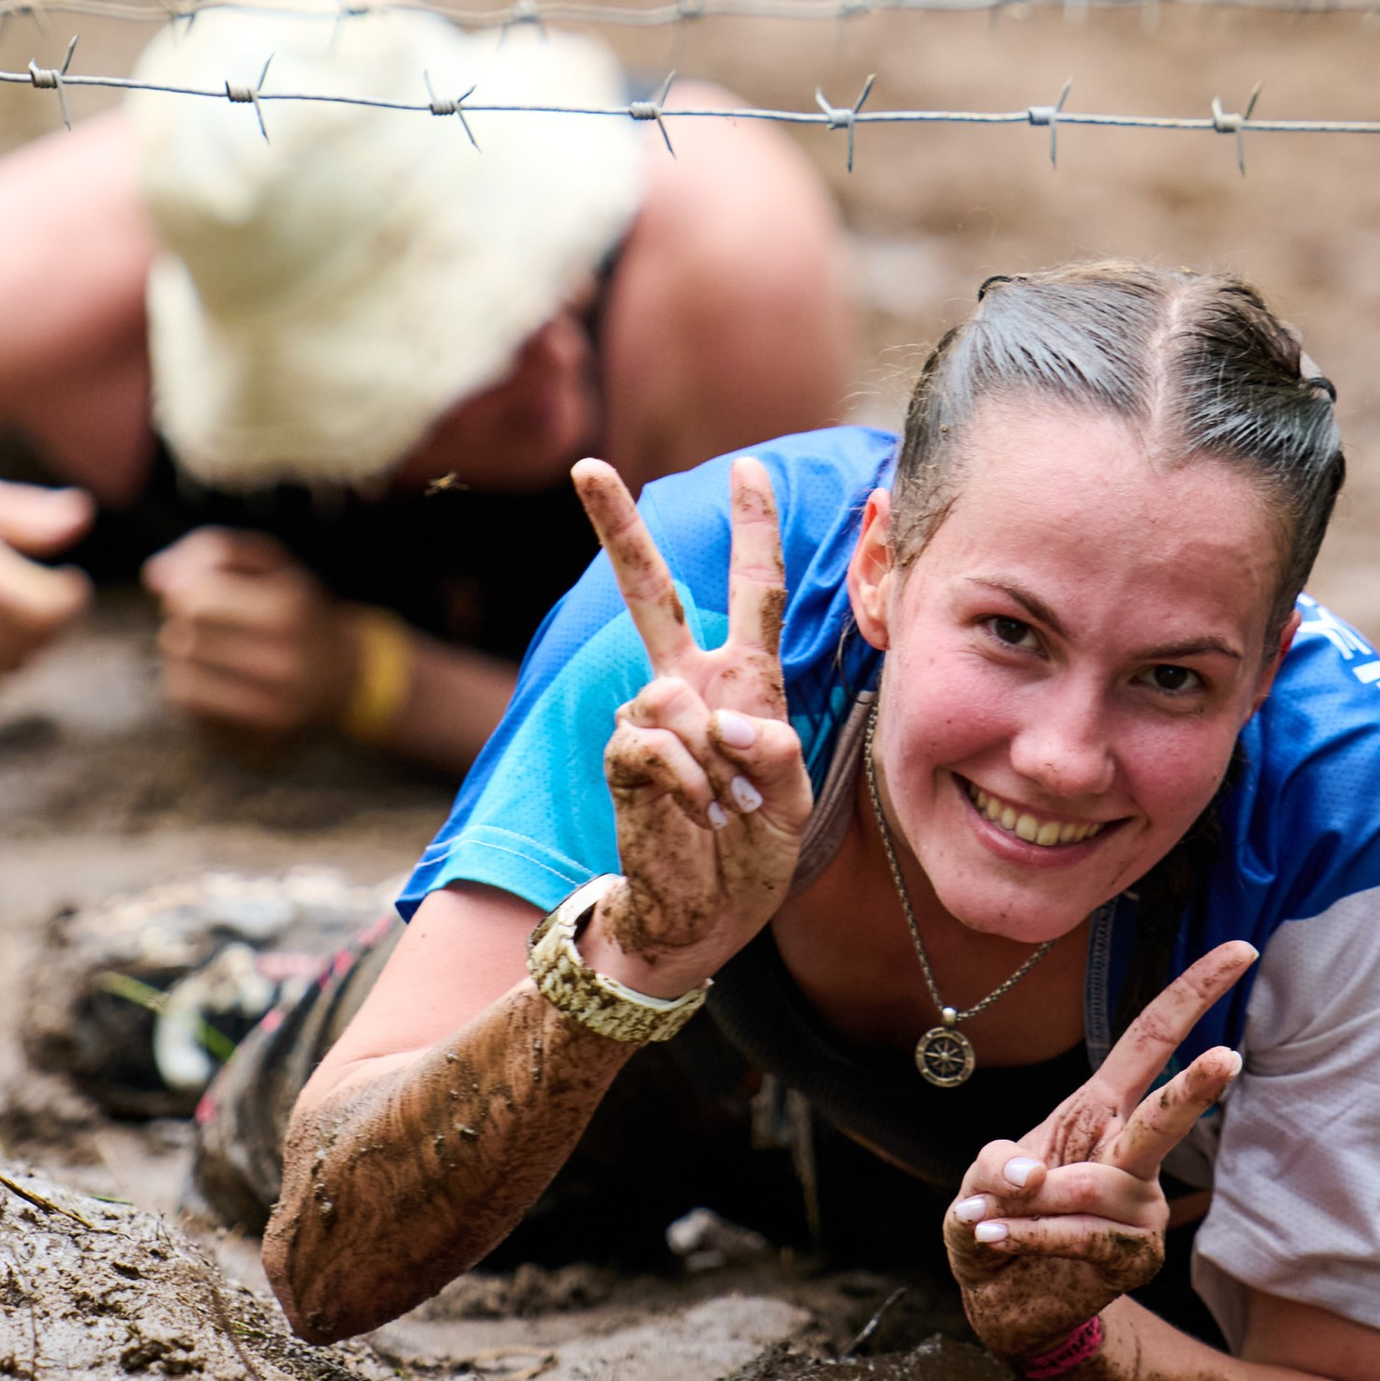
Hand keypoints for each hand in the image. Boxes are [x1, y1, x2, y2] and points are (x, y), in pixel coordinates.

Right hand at [0, 471, 93, 692]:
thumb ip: (26, 514)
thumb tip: (83, 517)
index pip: (49, 609)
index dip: (71, 598)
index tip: (69, 581)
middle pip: (34, 643)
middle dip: (50, 621)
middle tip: (44, 597)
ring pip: (10, 668)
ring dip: (23, 644)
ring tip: (10, 611)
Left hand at [144, 527, 355, 742]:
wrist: (345, 677)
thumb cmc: (295, 610)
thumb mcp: (272, 563)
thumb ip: (214, 550)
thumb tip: (155, 575)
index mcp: (288, 610)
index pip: (194, 599)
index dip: (182, 590)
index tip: (197, 591)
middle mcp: (283, 665)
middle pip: (183, 639)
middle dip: (180, 624)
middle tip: (201, 622)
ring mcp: (269, 712)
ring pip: (180, 682)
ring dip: (181, 661)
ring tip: (203, 651)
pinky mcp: (253, 744)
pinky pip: (191, 716)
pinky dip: (190, 693)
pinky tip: (212, 680)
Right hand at [572, 453, 816, 992]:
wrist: (702, 914)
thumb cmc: (752, 852)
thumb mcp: (793, 803)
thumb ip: (777, 755)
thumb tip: (725, 722)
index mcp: (745, 680)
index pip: (752, 591)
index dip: (753, 529)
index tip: (751, 467)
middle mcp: (692, 684)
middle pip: (649, 590)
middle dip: (616, 528)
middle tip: (586, 466)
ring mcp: (651, 717)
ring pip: (673, 694)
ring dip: (714, 759)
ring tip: (729, 806)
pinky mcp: (624, 755)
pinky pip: (654, 742)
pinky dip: (689, 782)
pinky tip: (701, 815)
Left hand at [942, 937, 1255, 1369]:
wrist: (1001, 1296)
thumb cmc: (996, 1214)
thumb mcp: (980, 1178)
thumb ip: (997, 1166)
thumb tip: (1036, 1176)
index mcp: (1099, 1107)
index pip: (1152, 1038)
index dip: (1193, 992)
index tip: (1241, 950)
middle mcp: (1130, 1151)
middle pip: (1166, 1114)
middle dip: (1194, 1087)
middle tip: (1226, 1059)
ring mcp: (1142, 1207)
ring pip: (1100, 1190)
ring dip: (1035, 1204)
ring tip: (984, 1213)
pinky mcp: (1136, 1258)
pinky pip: (1082, 1237)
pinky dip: (1028, 1234)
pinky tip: (991, 1235)